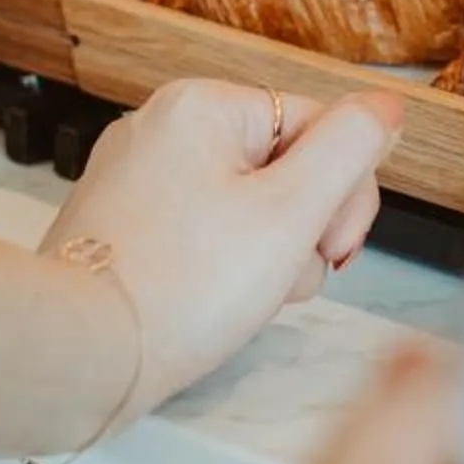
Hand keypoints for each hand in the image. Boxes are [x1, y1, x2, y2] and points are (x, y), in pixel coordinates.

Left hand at [46, 80, 404, 423]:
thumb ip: (351, 148)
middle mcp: (162, 130)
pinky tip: (213, 303)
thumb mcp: (292, 212)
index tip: (333, 248)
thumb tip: (384, 107)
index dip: (345, 194)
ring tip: (244, 296)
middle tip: (288, 275)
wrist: (79, 356)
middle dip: (304, 229)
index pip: (322, 128)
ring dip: (269, 255)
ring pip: (249, 207)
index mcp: (202, 106)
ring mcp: (138, 180)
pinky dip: (223, 269)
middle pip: (286, 168)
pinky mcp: (126, 228)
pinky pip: (205, 234)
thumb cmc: (177, 288)